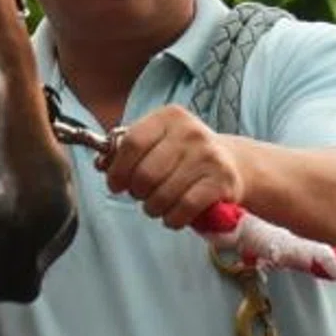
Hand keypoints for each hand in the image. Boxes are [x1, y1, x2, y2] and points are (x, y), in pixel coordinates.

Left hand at [100, 104, 243, 228]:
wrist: (235, 164)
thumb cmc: (185, 154)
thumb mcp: (159, 141)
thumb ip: (129, 150)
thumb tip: (101, 164)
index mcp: (169, 117)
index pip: (132, 143)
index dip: (118, 169)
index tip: (114, 185)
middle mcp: (190, 132)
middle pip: (145, 172)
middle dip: (136, 191)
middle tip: (140, 196)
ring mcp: (209, 157)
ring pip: (163, 193)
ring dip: (153, 208)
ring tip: (156, 206)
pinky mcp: (223, 182)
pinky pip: (185, 207)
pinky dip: (173, 218)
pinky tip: (172, 217)